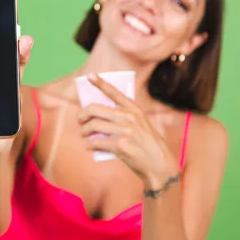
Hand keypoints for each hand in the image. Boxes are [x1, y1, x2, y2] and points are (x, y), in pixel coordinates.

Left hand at [76, 73, 179, 188]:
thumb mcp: (142, 124)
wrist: (158, 163)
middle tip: (80, 120)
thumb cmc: (148, 144)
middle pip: (95, 109)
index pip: (114, 92)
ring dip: (84, 131)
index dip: (100, 83)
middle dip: (82, 114)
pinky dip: (88, 144)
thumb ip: (126, 117)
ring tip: (84, 134)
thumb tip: (102, 116)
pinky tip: (88, 146)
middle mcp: (129, 117)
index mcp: (134, 109)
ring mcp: (124, 131)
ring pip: (92, 125)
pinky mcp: (120, 145)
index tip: (90, 75)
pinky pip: (95, 142)